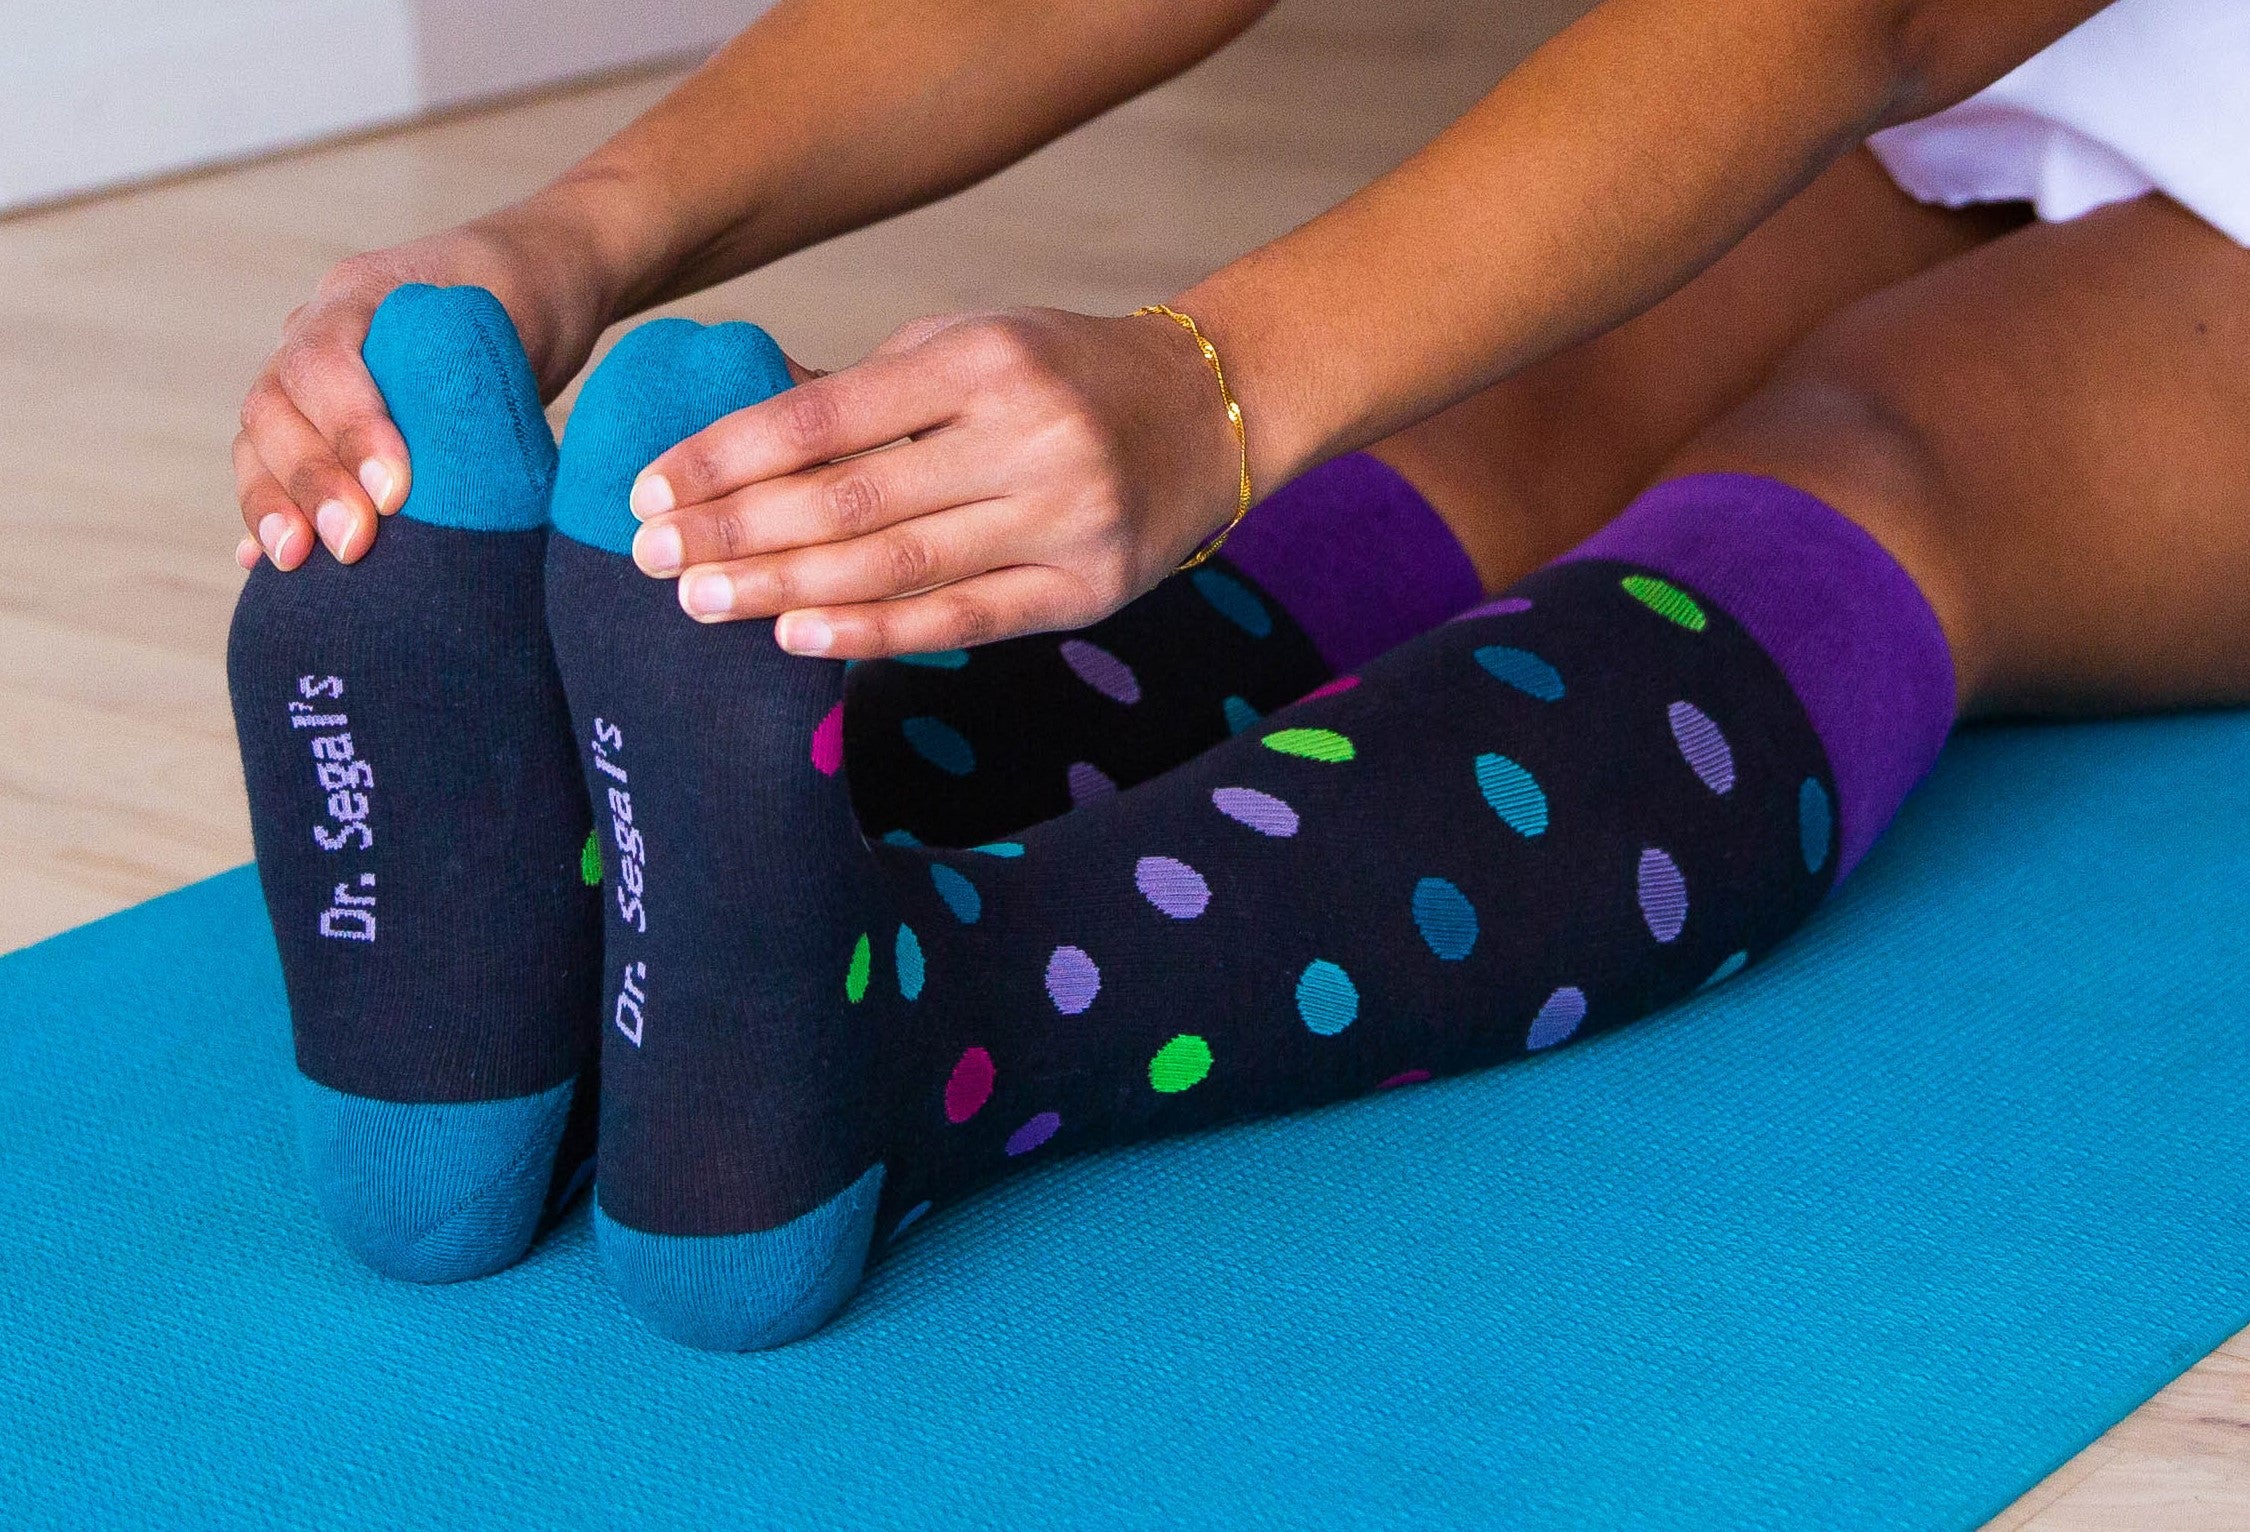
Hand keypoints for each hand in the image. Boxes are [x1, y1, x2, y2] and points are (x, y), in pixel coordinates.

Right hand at [233, 197, 624, 570]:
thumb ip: (481, 372)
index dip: (350, 428)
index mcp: (360, 295)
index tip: (395, 491)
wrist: (530, 283)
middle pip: (273, 406)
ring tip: (295, 560)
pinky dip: (267, 511)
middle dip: (309, 480)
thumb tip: (456, 457)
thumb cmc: (529, 301)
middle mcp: (315, 332)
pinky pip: (271, 465)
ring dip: (271, 503)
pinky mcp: (319, 422)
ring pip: (258, 439)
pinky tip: (259, 562)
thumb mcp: (521, 320)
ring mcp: (308, 379)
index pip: (323, 360)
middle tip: (353, 543)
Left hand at [625, 307, 1245, 656]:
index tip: (649, 488)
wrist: (1211, 413)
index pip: (826, 417)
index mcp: (985, 360)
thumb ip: (864, 393)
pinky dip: (872, 632)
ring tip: (699, 600)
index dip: (726, 457)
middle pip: (850, 500)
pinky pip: (959, 621)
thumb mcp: (971, 344)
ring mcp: (1061, 520)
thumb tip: (735, 440)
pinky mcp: (1083, 592)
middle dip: (737, 532)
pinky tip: (795, 635)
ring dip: (782, 589)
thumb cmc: (1065, 374)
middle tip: (651, 557)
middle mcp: (1026, 437)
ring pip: (895, 567)